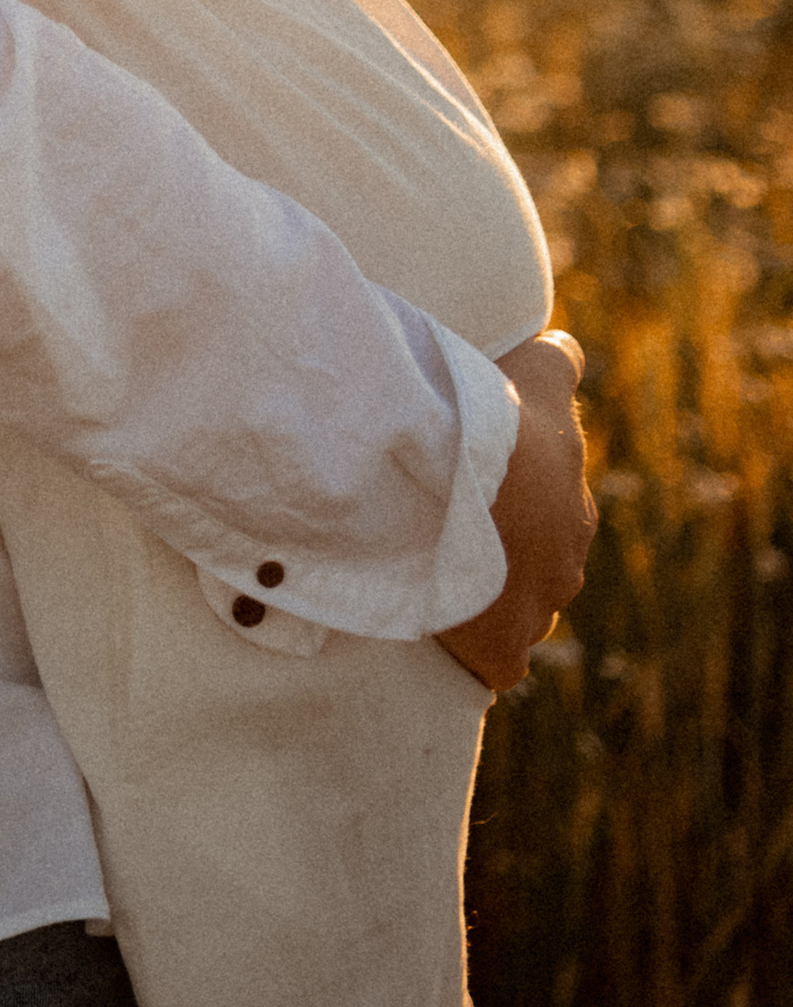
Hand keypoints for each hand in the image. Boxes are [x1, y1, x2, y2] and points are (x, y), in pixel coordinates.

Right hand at [436, 329, 596, 692]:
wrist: (458, 473)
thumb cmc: (490, 416)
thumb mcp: (534, 371)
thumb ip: (556, 361)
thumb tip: (566, 345)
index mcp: (572, 503)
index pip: (554, 509)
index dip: (517, 500)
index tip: (481, 490)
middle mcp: (567, 558)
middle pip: (536, 563)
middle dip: (502, 552)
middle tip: (446, 531)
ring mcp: (538, 608)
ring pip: (516, 609)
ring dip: (484, 597)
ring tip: (433, 577)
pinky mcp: (505, 650)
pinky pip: (493, 661)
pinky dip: (471, 651)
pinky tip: (439, 633)